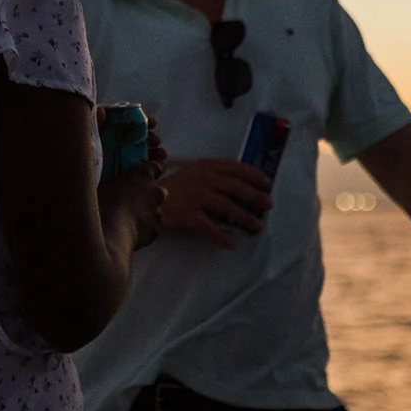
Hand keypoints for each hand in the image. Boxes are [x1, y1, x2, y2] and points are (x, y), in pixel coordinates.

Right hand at [98, 122, 170, 250]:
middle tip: (128, 200)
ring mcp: (158, 213)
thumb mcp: (90, 180)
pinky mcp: (155, 233)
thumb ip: (95, 164)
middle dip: (147, 194)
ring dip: (146, 213)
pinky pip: (151, 229)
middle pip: (157, 190)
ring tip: (127, 220)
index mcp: (142, 174)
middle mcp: (156, 191)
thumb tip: (93, 134)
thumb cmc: (96, 205)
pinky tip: (128, 233)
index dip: (147, 169)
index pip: (154, 166)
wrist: (106, 237)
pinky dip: (143, 230)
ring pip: (156, 211)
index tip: (138, 174)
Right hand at [157, 157, 271, 248]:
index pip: (234, 167)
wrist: (143, 199)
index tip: (267, 182)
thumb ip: (208, 176)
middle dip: (255, 196)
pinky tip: (231, 244)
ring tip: (256, 226)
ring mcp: (196, 196)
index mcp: (203, 166)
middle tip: (268, 205)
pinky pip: (210, 228)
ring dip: (244, 218)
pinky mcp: (189, 214)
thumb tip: (234, 186)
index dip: (253, 175)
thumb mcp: (189, 173)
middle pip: (235, 187)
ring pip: (227, 207)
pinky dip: (221, 237)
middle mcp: (202, 178)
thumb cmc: (167, 187)